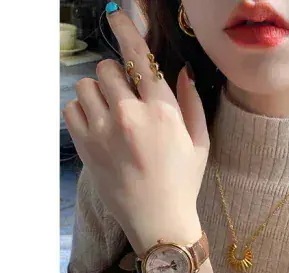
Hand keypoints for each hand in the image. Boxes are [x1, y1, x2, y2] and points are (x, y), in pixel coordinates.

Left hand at [62, 7, 208, 253]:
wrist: (158, 220)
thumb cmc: (183, 183)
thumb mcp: (200, 144)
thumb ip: (192, 104)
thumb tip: (182, 72)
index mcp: (163, 112)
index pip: (139, 58)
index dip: (127, 29)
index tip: (117, 14)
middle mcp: (130, 115)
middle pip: (108, 69)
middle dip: (116, 76)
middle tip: (125, 96)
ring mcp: (104, 131)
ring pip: (87, 85)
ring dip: (98, 92)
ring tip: (110, 113)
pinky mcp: (87, 146)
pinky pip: (72, 107)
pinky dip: (83, 110)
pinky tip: (98, 125)